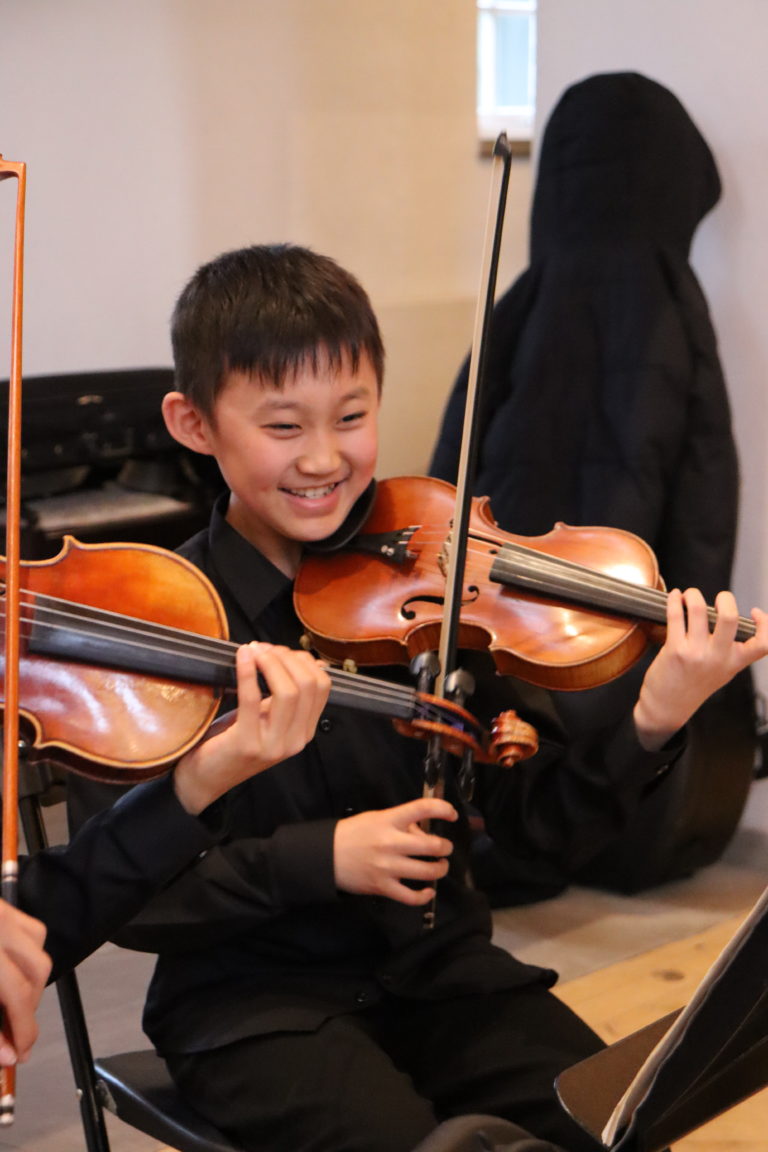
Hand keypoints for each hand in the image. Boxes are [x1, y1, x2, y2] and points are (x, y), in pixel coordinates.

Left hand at [0, 901, 50, 1065]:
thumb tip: (9, 1055)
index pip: (17, 994)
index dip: (23, 1030)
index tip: (21, 1055)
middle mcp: (0, 927)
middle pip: (36, 971)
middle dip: (27, 1010)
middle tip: (15, 1036)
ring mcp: (5, 914)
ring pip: (38, 951)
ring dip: (29, 983)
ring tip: (10, 1006)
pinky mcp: (6, 908)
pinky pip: (32, 932)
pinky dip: (26, 957)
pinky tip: (11, 973)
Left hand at [173, 643, 330, 814]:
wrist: (205, 778)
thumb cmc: (233, 741)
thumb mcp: (268, 718)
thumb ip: (287, 696)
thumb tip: (312, 662)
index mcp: (304, 732)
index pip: (322, 687)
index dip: (304, 660)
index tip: (280, 650)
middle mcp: (295, 741)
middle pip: (307, 685)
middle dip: (286, 657)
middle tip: (262, 648)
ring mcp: (273, 746)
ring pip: (288, 691)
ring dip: (270, 662)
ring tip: (253, 651)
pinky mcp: (247, 744)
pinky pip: (252, 699)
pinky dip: (247, 672)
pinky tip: (242, 657)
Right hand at [334, 798, 457, 905]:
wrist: (326, 855)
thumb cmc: (354, 833)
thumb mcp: (377, 818)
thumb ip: (402, 823)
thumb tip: (424, 834)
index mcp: (389, 820)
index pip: (422, 808)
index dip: (443, 809)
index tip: (453, 814)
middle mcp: (391, 843)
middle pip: (432, 846)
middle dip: (445, 847)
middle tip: (445, 848)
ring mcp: (387, 867)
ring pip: (427, 872)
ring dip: (440, 869)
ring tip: (439, 866)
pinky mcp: (382, 887)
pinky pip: (411, 897)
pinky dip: (424, 895)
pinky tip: (428, 890)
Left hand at [634, 588, 767, 749]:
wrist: (667, 707)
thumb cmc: (693, 687)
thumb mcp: (722, 672)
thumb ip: (731, 651)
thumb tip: (728, 619)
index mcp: (734, 662)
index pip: (763, 643)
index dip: (765, 624)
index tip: (754, 612)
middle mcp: (718, 657)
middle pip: (730, 618)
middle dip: (725, 598)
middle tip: (719, 598)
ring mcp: (696, 653)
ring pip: (699, 610)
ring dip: (693, 594)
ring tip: (689, 594)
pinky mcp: (675, 650)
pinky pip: (676, 615)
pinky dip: (675, 601)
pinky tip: (675, 597)